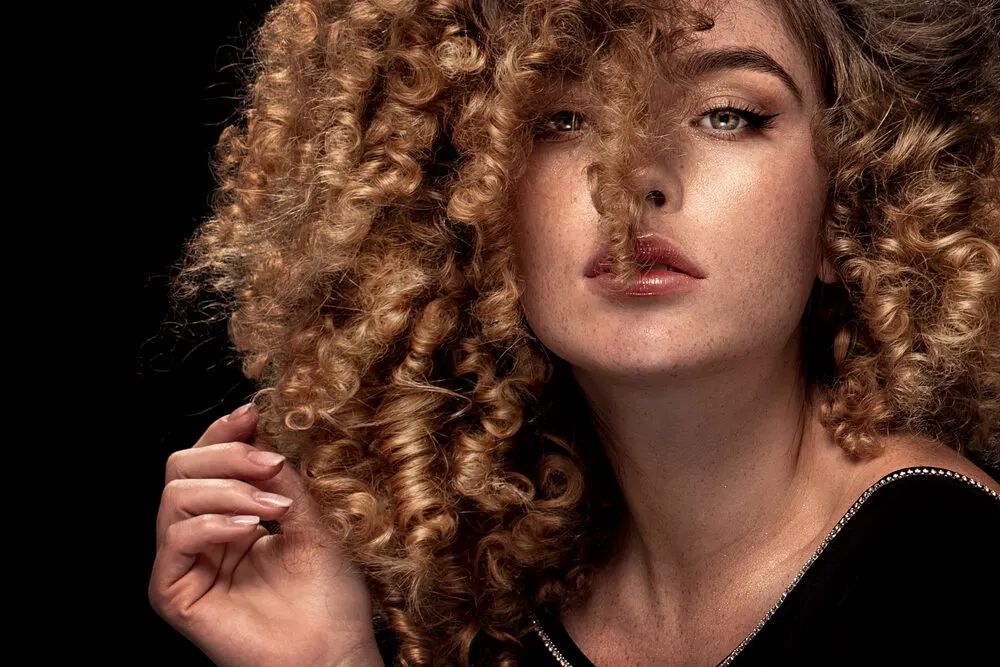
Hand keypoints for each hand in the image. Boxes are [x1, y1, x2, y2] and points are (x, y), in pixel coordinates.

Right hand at [149, 404, 383, 666]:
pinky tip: (249, 529)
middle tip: (272, 464)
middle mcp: (203, 538)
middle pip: (182, 468)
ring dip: (230, 489)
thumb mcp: (310, 519)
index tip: (254, 413)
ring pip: (176, 496)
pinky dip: (213, 522)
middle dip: (228, 454)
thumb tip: (258, 425)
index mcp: (231, 517)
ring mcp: (185, 565)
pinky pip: (176, 538)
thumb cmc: (329, 596)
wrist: (333, 652)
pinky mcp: (173, 593)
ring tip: (274, 506)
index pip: (207, 460)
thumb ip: (279, 477)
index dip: (224, 432)